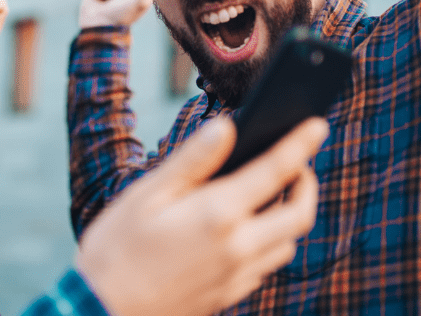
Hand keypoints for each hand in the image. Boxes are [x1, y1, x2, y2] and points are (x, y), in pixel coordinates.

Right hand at [75, 116, 328, 315]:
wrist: (102, 313)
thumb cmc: (115, 250)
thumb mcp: (146, 195)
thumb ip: (192, 161)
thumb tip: (226, 127)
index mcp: (218, 214)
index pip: (276, 171)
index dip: (301, 144)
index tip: (318, 124)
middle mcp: (238, 248)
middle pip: (299, 215)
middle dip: (307, 184)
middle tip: (298, 164)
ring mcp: (236, 277)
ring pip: (287, 245)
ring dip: (291, 217)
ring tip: (273, 194)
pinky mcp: (228, 297)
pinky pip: (266, 267)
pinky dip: (269, 243)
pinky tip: (246, 231)